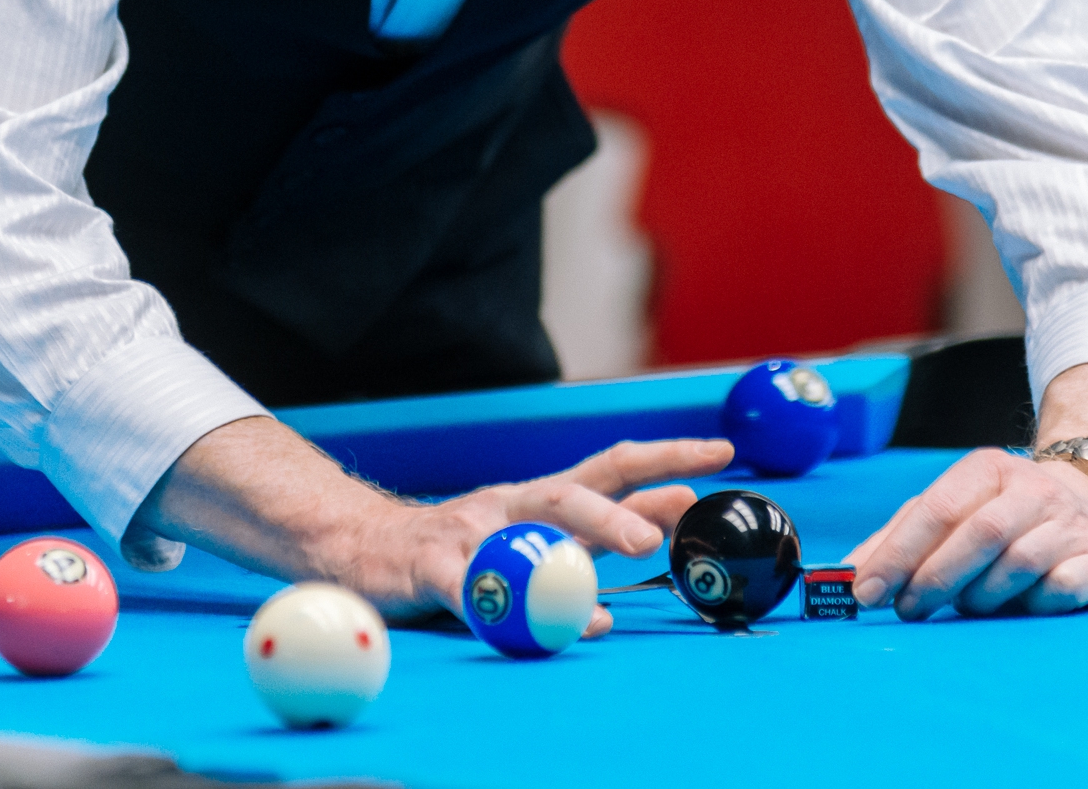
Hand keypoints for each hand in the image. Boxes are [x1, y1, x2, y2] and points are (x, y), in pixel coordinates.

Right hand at [337, 439, 732, 635]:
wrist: (366, 545)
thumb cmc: (463, 549)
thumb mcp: (534, 539)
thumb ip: (591, 543)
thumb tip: (662, 534)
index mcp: (544, 497)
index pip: (616, 464)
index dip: (667, 456)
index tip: (721, 454)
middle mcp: (513, 504)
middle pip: (574, 497)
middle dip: (617, 516)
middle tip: (653, 543)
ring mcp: (471, 531)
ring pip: (520, 545)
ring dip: (558, 575)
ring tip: (596, 610)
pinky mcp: (432, 565)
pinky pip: (470, 593)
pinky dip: (496, 614)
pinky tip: (517, 632)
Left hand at [845, 360, 1087, 618]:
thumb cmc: (1008, 513)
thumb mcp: (954, 509)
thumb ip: (900, 537)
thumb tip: (846, 573)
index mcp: (988, 470)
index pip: (936, 509)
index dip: (897, 553)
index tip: (866, 591)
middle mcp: (1034, 489)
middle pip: (978, 534)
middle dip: (934, 578)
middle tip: (907, 610)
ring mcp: (1073, 524)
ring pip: (1019, 563)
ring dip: (982, 595)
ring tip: (968, 606)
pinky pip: (1063, 587)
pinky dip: (1035, 602)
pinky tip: (1023, 605)